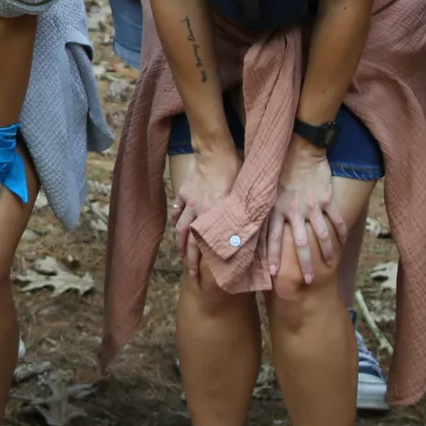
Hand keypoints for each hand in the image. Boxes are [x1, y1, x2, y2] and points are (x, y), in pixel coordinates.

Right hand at [167, 141, 239, 278]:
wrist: (213, 151)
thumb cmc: (233, 171)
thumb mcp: (241, 195)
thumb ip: (241, 214)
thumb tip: (248, 233)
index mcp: (215, 214)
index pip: (206, 244)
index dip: (203, 262)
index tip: (202, 274)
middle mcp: (199, 212)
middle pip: (190, 241)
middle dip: (189, 259)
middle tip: (190, 273)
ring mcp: (189, 202)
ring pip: (181, 227)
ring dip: (180, 242)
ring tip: (181, 253)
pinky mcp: (184, 192)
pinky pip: (178, 209)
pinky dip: (177, 219)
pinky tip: (177, 225)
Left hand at [264, 140, 345, 284]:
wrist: (300, 150)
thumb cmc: (279, 170)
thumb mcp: (266, 190)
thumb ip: (262, 210)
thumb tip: (248, 226)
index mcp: (277, 210)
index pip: (274, 239)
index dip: (273, 257)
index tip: (274, 275)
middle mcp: (295, 211)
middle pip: (301, 244)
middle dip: (305, 264)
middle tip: (309, 281)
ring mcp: (313, 206)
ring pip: (322, 235)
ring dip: (326, 253)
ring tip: (329, 266)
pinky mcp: (327, 199)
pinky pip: (336, 220)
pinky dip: (341, 232)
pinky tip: (343, 242)